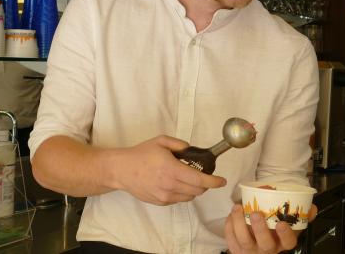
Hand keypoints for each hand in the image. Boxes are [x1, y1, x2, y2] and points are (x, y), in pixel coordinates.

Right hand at [110, 135, 226, 205]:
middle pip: (198, 190)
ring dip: (194, 189)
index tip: (222, 181)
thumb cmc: (141, 154)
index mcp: (172, 169)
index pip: (199, 180)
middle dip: (205, 184)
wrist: (121, 170)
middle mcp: (170, 185)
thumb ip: (179, 144)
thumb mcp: (161, 141)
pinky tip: (174, 183)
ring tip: (186, 179)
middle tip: (202, 175)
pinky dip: (182, 193)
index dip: (214, 181)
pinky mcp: (160, 202)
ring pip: (190, 196)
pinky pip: (179, 200)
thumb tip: (192, 150)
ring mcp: (165, 196)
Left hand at [224, 203, 317, 253]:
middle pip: (265, 243)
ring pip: (244, 240)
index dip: (285, 234)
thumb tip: (312, 207)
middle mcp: (267, 250)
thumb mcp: (288, 226)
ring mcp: (250, 251)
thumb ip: (301, 216)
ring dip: (239, 223)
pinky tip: (231, 214)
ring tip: (238, 207)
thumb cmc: (273, 233)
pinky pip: (231, 239)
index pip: (289, 242)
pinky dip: (229, 225)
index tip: (281, 223)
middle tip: (256, 213)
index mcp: (282, 243)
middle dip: (260, 228)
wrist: (256, 248)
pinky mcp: (235, 249)